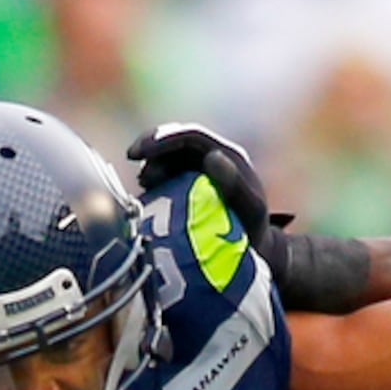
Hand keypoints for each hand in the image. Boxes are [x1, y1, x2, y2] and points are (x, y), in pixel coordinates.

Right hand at [125, 122, 278, 252]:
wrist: (256, 251)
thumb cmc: (254, 232)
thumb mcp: (250, 210)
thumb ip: (234, 185)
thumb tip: (212, 157)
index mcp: (228, 156)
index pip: (190, 137)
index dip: (162, 139)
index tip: (137, 153)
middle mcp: (213, 159)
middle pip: (175, 143)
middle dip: (151, 149)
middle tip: (134, 164)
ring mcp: (200, 173)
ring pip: (168, 159)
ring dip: (151, 167)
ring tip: (145, 185)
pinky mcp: (189, 187)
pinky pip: (166, 177)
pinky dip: (153, 183)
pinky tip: (147, 196)